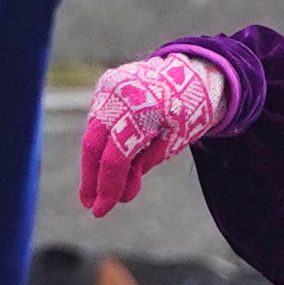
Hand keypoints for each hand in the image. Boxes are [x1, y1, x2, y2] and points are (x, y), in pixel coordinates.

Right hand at [80, 50, 233, 218]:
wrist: (193, 74)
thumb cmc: (188, 112)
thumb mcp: (170, 143)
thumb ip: (142, 165)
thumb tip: (120, 195)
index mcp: (142, 109)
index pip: (116, 157)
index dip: (107, 187)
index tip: (101, 210)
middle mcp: (119, 94)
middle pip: (94, 145)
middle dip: (91, 178)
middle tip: (90, 204)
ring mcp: (109, 86)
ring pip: (92, 133)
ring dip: (94, 163)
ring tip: (96, 188)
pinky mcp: (105, 85)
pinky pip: (97, 120)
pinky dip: (100, 142)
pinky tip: (104, 162)